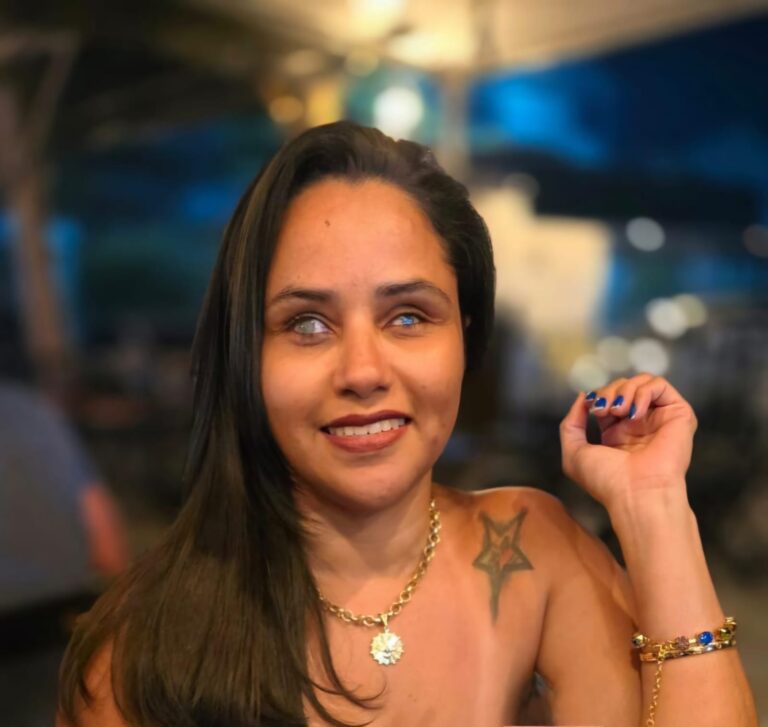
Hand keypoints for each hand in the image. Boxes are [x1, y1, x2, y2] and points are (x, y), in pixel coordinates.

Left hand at [559, 374, 697, 511]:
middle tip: (603, 410)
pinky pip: (660, 385)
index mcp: (618, 433)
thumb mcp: (574, 453)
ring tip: (619, 411)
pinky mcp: (679, 415)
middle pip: (623, 386)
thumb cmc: (606, 480)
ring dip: (624, 390)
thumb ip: (571, 423)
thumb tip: (583, 396)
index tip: (592, 409)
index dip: (597, 397)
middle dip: (608, 391)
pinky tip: (635, 413)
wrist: (636, 493)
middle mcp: (640, 425)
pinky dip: (643, 391)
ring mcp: (660, 419)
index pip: (608, 398)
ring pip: (642, 381)